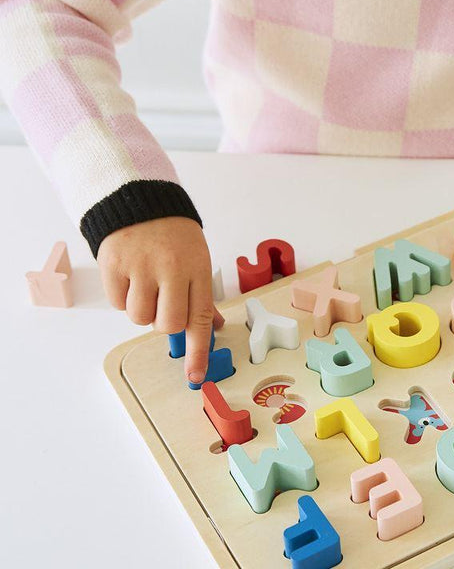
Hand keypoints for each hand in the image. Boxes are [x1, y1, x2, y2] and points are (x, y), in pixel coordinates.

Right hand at [97, 217, 223, 384]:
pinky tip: (130, 275)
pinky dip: (123, 296)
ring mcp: (140, 267)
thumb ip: (202, 295)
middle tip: (165, 300)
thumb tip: (215, 327)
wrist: (142, 202)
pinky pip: (117, 304)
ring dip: (143, 309)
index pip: (200, 317)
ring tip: (147, 283)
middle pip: (168, 324)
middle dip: (166, 322)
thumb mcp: (198, 259)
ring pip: (140, 318)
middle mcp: (170, 269)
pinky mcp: (114, 266)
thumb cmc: (175, 236)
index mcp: (197, 268)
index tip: (195, 376)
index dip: (198, 350)